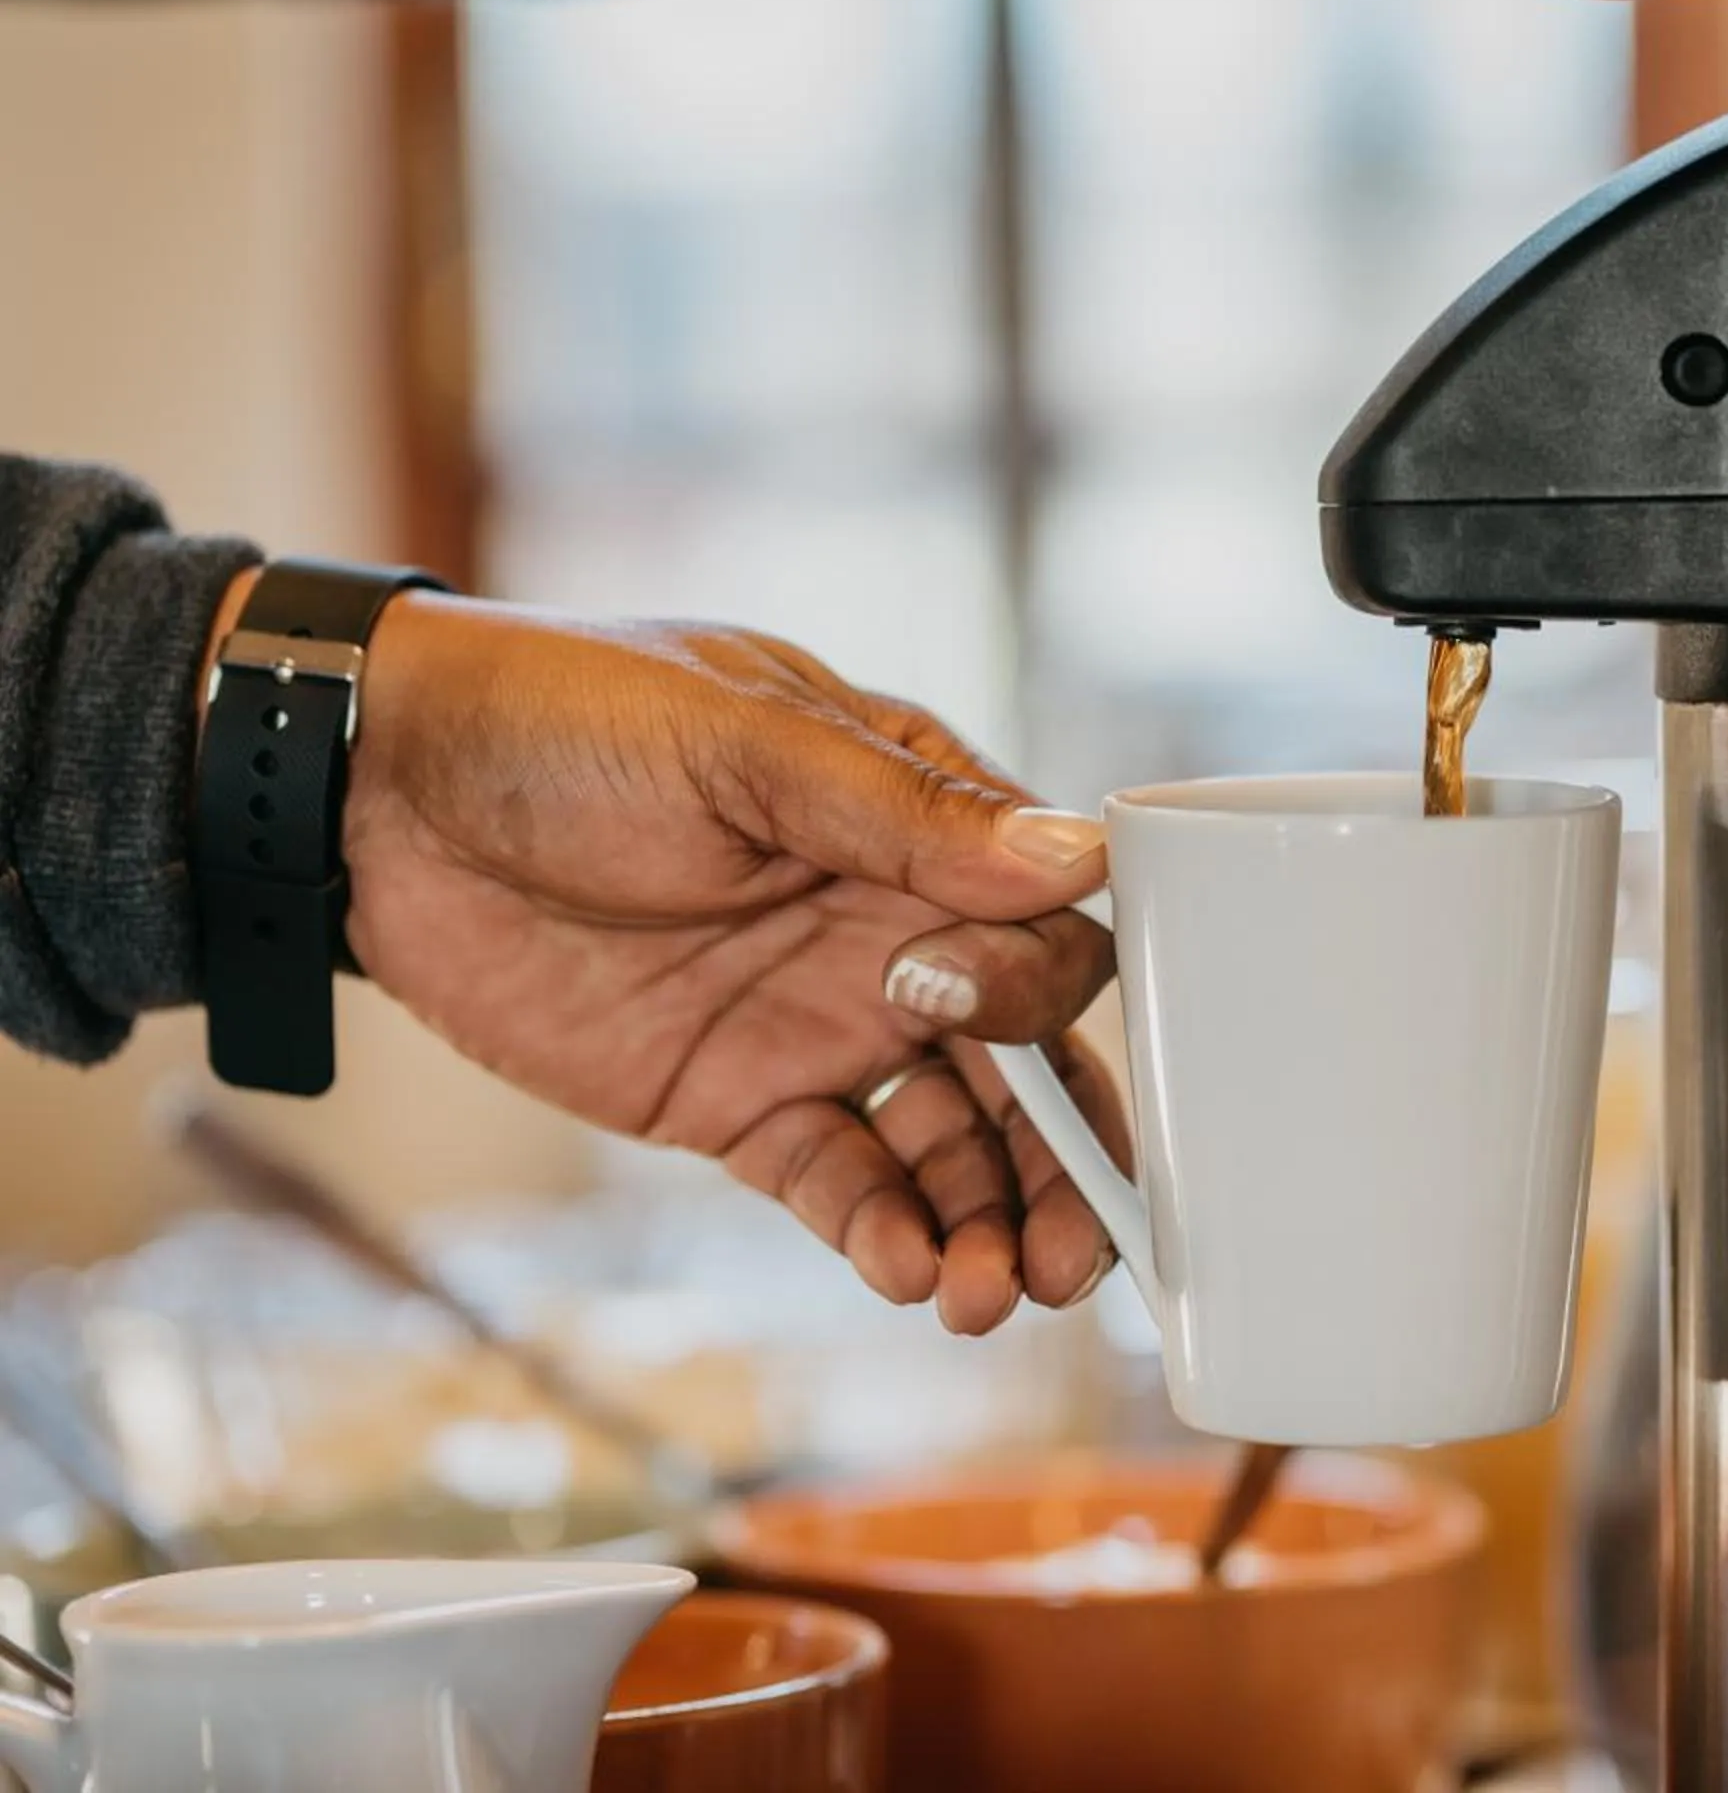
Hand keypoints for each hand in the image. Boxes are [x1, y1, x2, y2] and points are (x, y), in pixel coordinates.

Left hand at [295, 583, 1131, 1333]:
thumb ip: (905, 814)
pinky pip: (839, 1184)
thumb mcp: (739, 739)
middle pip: (1029, 1064)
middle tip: (1072, 1253)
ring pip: (952, 1145)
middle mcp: (895, 932)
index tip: (959, 1003)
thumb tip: (1074, 857)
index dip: (1037, 989)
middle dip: (1068, 1162)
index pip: (1044, 927)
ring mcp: (822, 1025)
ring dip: (989, 1222)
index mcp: (921, 824)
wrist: (371, 796)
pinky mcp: (740, 1105)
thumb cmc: (559, 715)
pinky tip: (907, 1273)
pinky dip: (882, 1234)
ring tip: (989, 1295)